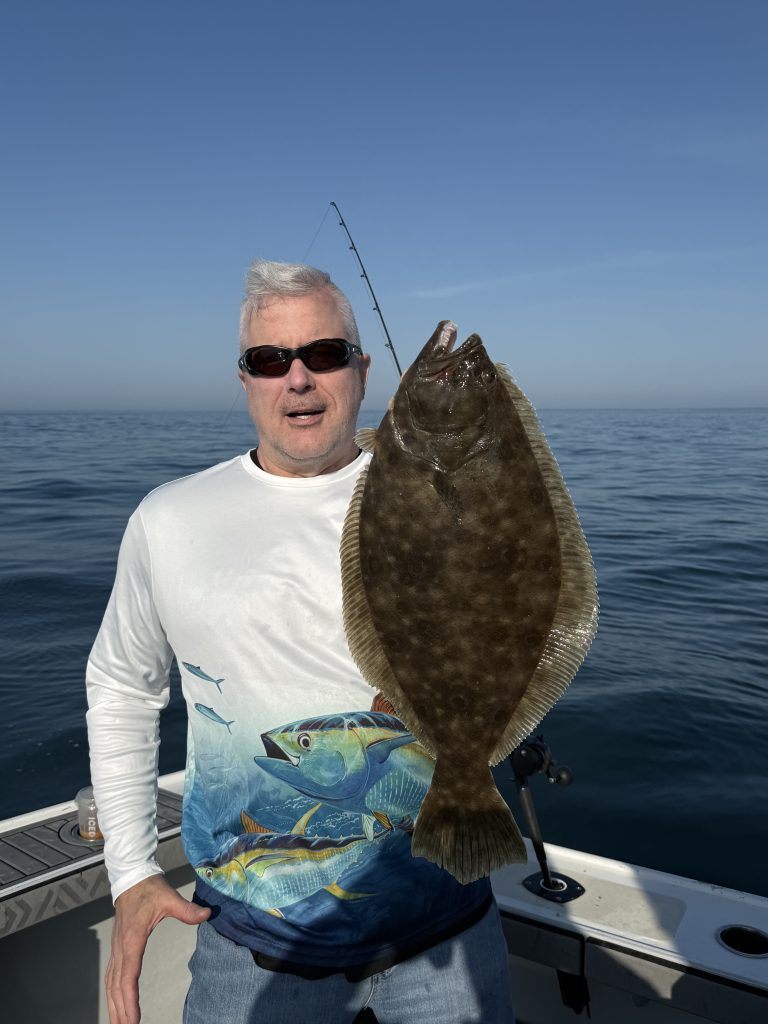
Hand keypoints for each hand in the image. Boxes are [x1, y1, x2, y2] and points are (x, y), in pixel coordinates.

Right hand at [106, 873, 209, 1023]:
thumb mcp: (169, 898)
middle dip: (120, 1010)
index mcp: (133, 939)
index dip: (130, 998)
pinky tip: (116, 1005)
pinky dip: (113, 994)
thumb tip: (206, 914)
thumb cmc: (149, 889)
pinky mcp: (118, 949)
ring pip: (111, 984)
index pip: (129, 975)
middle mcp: (121, 948)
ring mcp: (118, 949)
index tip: (133, 1018)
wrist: (132, 878)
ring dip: (114, 1006)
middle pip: (117, 986)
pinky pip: (112, 976)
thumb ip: (187, 909)